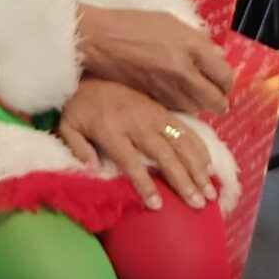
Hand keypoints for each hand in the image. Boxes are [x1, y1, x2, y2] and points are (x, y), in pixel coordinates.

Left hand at [57, 78, 214, 212]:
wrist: (92, 73)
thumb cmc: (80, 106)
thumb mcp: (68, 126)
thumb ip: (78, 149)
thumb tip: (94, 171)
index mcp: (110, 130)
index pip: (130, 162)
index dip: (145, 184)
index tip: (158, 205)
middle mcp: (137, 123)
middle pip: (164, 155)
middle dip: (183, 180)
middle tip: (199, 203)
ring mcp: (154, 115)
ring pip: (181, 142)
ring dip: (198, 167)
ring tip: (210, 190)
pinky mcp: (164, 110)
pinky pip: (187, 129)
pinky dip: (200, 147)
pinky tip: (210, 166)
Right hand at [76, 6, 232, 114]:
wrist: (99, 39)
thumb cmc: (133, 24)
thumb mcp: (171, 22)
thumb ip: (198, 40)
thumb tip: (218, 55)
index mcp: (192, 48)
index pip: (224, 75)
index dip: (226, 81)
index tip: (222, 81)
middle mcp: (184, 72)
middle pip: (215, 100)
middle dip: (219, 100)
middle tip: (216, 96)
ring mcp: (168, 89)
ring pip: (197, 108)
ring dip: (199, 104)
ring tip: (194, 95)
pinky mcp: (153, 99)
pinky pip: (177, 110)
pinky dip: (181, 106)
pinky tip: (176, 97)